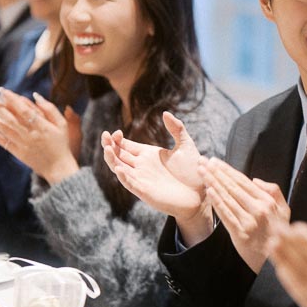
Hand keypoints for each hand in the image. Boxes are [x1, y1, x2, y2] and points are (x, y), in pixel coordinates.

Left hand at [0, 90, 78, 184]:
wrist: (58, 167)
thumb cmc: (61, 143)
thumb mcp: (62, 124)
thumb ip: (50, 109)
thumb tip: (35, 95)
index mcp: (41, 126)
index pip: (23, 109)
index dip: (12, 99)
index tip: (3, 90)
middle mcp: (30, 135)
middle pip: (11, 118)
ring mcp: (23, 145)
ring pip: (6, 130)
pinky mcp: (19, 154)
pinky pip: (5, 144)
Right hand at [101, 111, 212, 242]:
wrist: (201, 193)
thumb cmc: (193, 172)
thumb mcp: (186, 146)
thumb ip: (176, 129)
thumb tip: (165, 113)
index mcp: (148, 155)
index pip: (125, 146)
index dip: (117, 139)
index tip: (117, 132)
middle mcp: (141, 166)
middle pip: (118, 155)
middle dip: (109, 145)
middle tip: (105, 135)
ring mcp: (141, 179)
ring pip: (119, 168)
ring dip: (112, 159)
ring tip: (107, 149)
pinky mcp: (145, 191)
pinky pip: (130, 184)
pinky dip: (123, 177)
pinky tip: (119, 169)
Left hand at [201, 157, 289, 273]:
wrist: (273, 258)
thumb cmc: (277, 232)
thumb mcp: (284, 210)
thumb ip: (273, 191)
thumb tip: (254, 180)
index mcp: (267, 201)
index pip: (243, 181)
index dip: (227, 170)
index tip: (215, 162)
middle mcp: (258, 209)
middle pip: (233, 187)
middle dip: (216, 172)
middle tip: (202, 162)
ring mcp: (249, 221)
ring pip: (227, 198)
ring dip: (212, 183)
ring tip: (201, 172)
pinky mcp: (240, 233)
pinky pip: (226, 214)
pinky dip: (217, 202)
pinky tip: (209, 191)